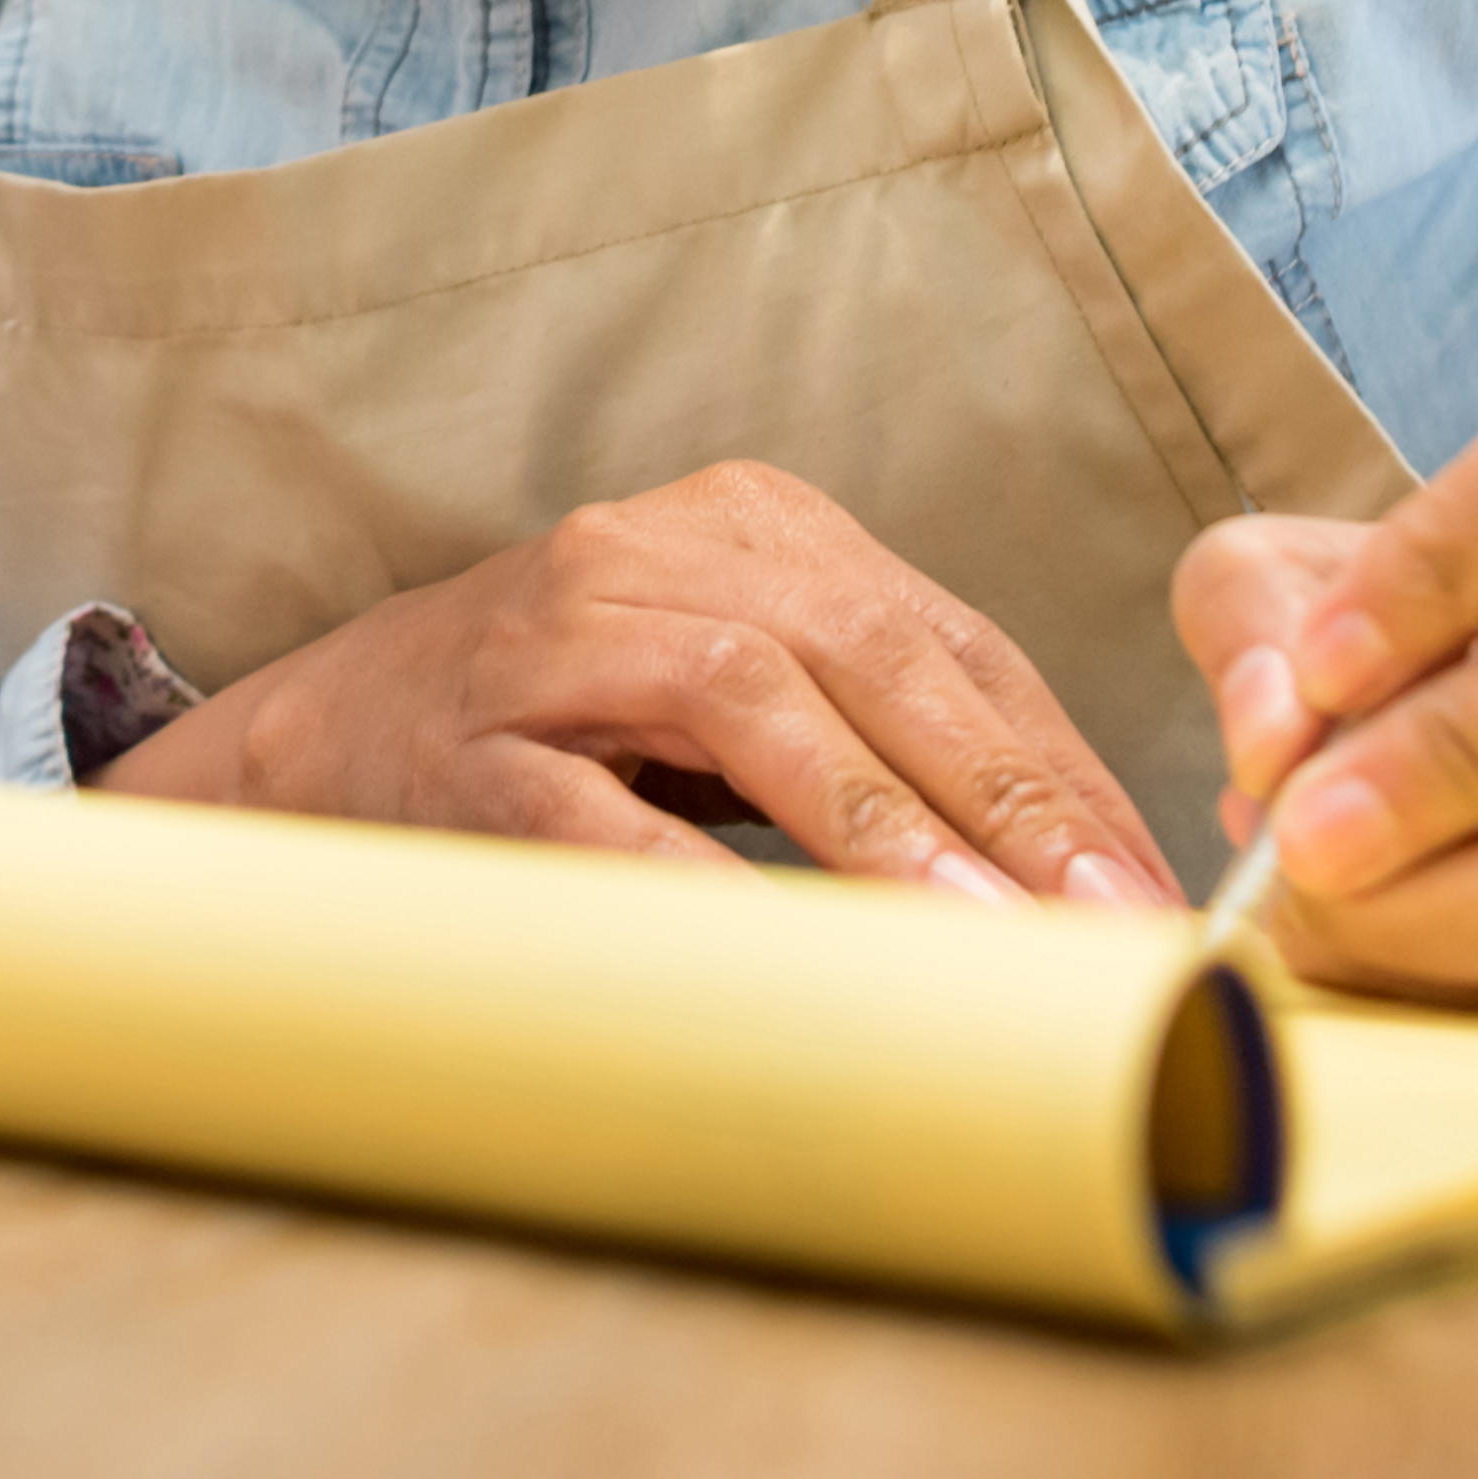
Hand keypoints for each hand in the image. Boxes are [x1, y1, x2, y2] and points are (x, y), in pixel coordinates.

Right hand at [106, 459, 1181, 908]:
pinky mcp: (472, 746)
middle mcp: (662, 548)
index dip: (1064, 766)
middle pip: (878, 658)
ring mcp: (558, 639)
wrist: (322, 739)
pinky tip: (788, 954)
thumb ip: (876, 744)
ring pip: (759, 709)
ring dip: (888, 830)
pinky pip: (604, 814)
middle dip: (1013, 800)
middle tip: (1114, 922)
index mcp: (753, 524)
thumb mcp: (732, 698)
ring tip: (990, 937)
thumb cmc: (568, 734)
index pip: (952, 640)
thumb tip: (1071, 880)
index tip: (1155, 887)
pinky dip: (703, 881)